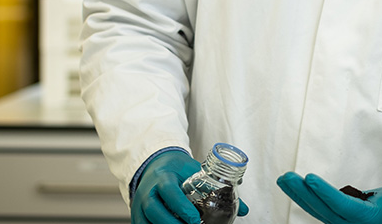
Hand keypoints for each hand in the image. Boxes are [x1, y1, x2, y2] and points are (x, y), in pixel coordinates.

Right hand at [132, 150, 249, 223]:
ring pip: (146, 221)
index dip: (180, 206)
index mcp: (163, 176)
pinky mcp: (136, 214)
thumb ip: (219, 189)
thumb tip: (245, 209)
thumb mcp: (197, 173)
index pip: (168, 190)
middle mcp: (148, 190)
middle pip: (155, 210)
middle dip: (172, 223)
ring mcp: (139, 203)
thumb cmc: (179, 170)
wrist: (157, 164)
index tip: (194, 218)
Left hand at [277, 172, 381, 223]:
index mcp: (367, 220)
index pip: (341, 206)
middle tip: (286, 177)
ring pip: (316, 209)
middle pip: (322, 208)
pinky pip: (318, 208)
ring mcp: (342, 222)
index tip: (309, 178)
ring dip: (299, 194)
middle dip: (303, 193)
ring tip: (284, 179)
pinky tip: (294, 186)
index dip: (325, 192)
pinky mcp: (338, 217)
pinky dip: (305, 197)